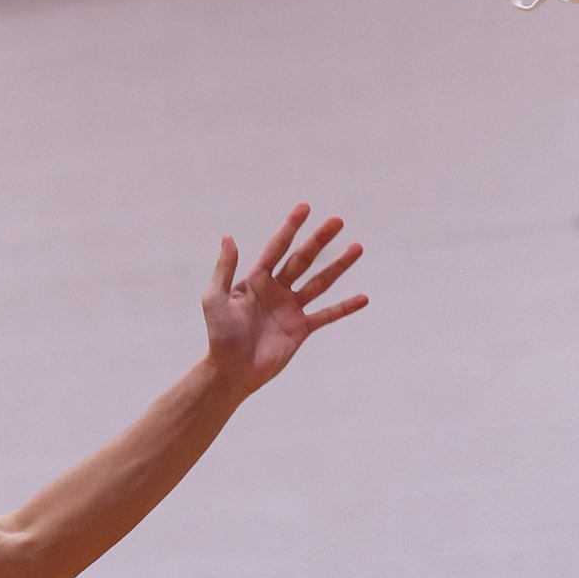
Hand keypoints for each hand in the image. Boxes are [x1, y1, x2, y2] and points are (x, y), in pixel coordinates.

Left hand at [203, 202, 366, 394]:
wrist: (231, 371)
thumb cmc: (218, 335)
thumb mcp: (214, 299)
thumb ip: (224, 269)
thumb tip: (228, 236)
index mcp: (255, 280)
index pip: (276, 247)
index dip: (290, 227)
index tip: (305, 207)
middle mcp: (276, 290)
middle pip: (302, 259)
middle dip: (320, 240)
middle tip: (338, 220)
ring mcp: (291, 308)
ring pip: (319, 282)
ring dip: (339, 265)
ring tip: (357, 247)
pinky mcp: (301, 329)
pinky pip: (327, 315)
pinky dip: (345, 307)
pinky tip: (363, 297)